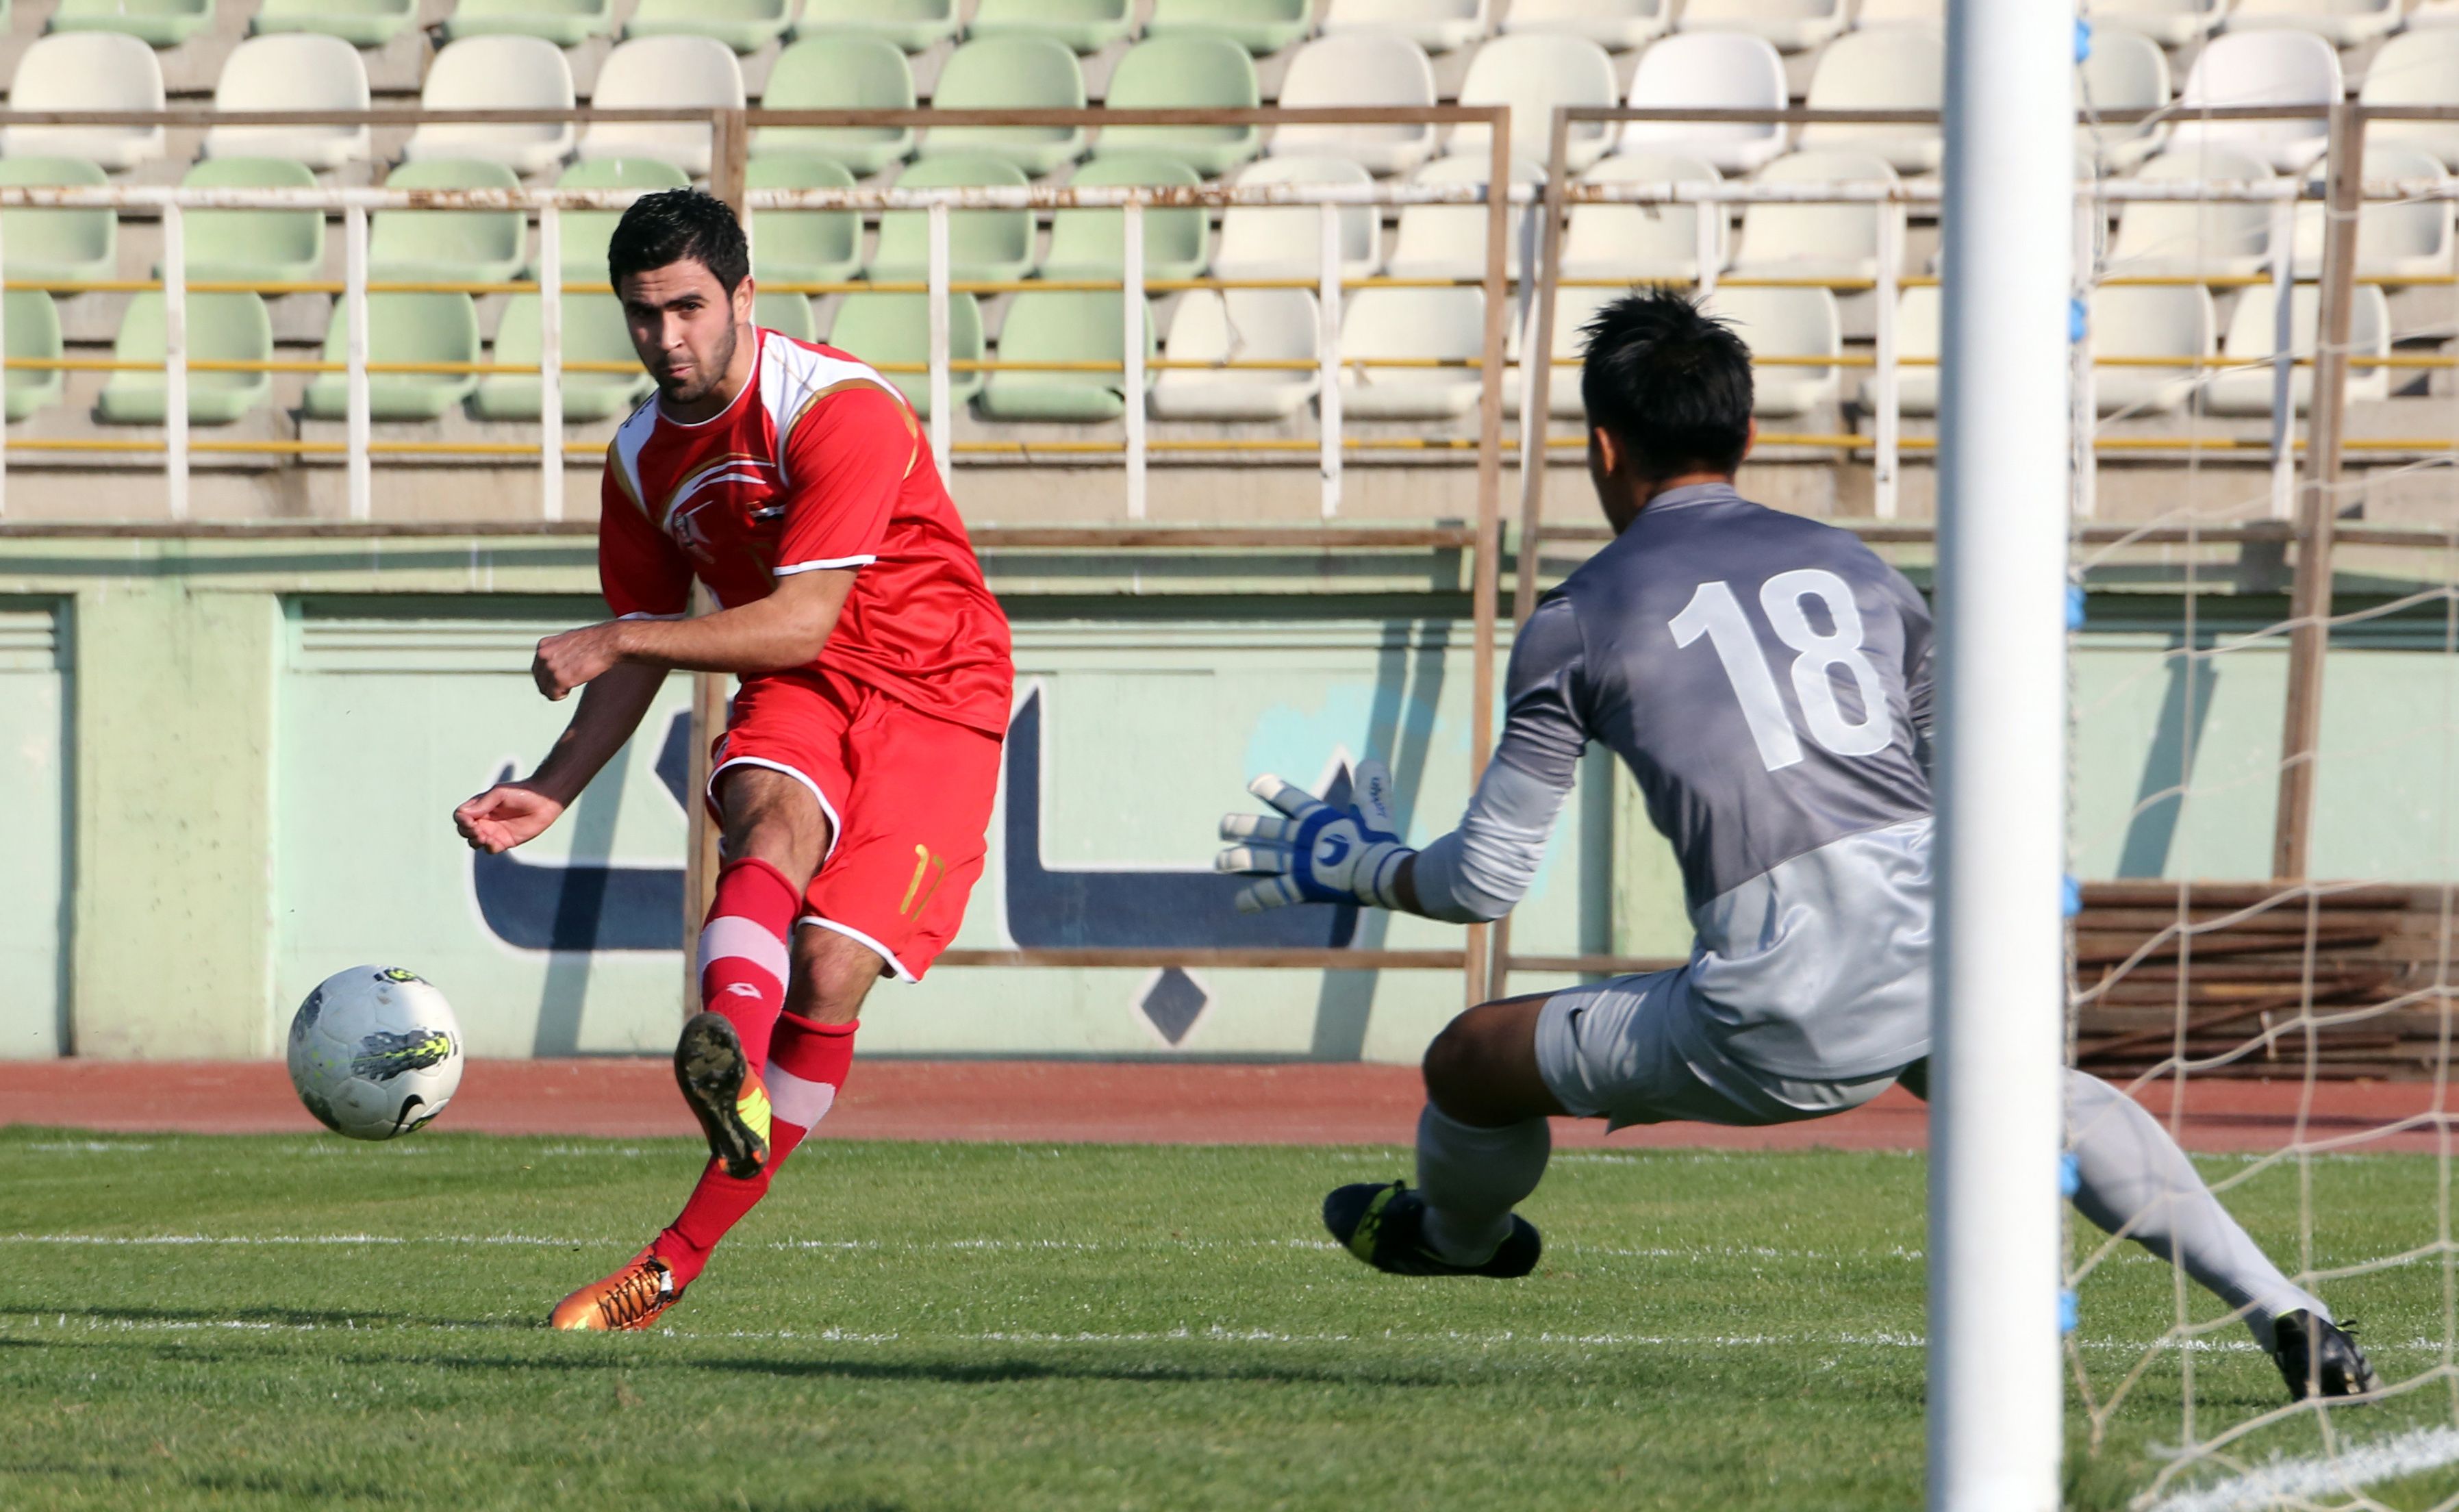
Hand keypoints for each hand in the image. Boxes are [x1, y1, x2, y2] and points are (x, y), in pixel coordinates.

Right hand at [453, 781, 566, 853]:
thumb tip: (463, 815)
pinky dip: (488, 847)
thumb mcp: (499, 794)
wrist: (543, 801)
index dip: (462, 820)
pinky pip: (490, 849)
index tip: (470, 820)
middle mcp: (484, 820)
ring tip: (484, 836)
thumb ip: (483, 804)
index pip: (461, 816)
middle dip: (467, 832)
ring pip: (475, 841)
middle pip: (464, 831)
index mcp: (479, 807)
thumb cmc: (521, 793)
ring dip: (475, 841)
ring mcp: (494, 831)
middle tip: (478, 830)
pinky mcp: (505, 841)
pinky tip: (493, 842)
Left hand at [532, 622, 626, 700]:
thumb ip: (556, 652)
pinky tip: (570, 689)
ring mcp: (551, 667)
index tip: (559, 679)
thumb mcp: (567, 641)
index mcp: (543, 645)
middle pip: (539, 680)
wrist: (606, 643)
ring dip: (557, 691)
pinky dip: (561, 695)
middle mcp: (543, 655)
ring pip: (545, 689)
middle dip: (550, 685)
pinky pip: (553, 695)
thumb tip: (557, 663)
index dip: (548, 677)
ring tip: (569, 686)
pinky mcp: (560, 679)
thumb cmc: (593, 642)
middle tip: (563, 686)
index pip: (537, 669)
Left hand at [1215, 759, 1412, 912]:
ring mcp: (1297, 862)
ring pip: (1257, 858)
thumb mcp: (1376, 809)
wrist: (1382, 873)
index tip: (1253, 784)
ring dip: (1235, 860)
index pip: (1287, 798)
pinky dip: (1254, 899)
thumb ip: (1371, 786)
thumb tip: (1369, 761)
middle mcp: (1301, 837)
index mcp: (1317, 817)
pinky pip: (1271, 893)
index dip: (1269, 789)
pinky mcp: (1300, 887)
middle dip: (1240, 826)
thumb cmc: (1380, 842)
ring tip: (1219, 860)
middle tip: (1223, 826)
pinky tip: (1239, 904)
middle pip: (1262, 829)